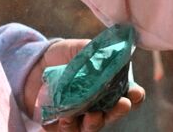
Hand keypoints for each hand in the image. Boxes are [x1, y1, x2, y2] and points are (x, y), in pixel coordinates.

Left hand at [22, 39, 145, 131]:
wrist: (36, 65)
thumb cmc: (65, 57)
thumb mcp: (81, 49)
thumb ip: (96, 51)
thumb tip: (113, 50)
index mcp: (108, 86)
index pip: (128, 94)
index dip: (135, 96)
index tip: (136, 92)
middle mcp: (98, 105)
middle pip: (113, 114)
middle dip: (119, 111)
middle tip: (122, 104)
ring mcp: (80, 116)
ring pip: (92, 127)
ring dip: (95, 122)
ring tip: (93, 115)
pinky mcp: (60, 125)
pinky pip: (68, 131)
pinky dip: (69, 127)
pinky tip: (67, 118)